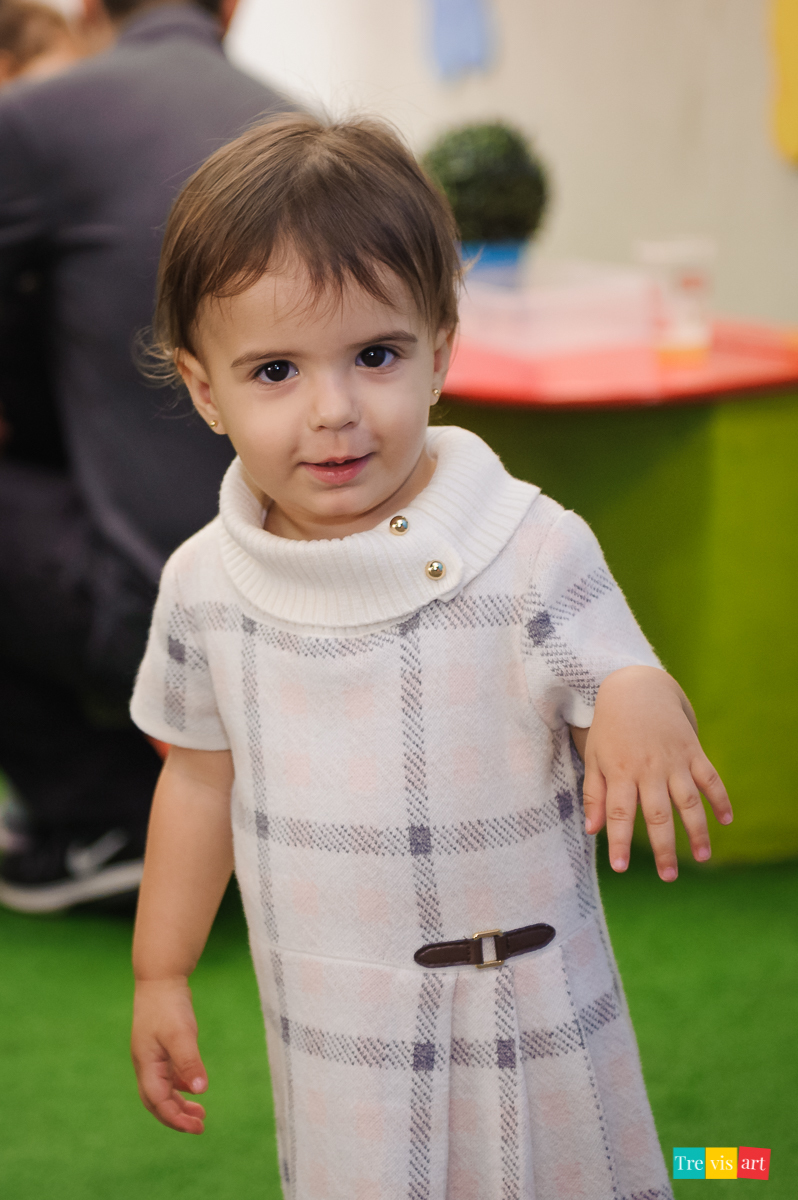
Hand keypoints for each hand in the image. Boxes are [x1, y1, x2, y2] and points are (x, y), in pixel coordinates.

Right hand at [131, 977, 207, 1133]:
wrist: (160, 978)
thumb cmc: (168, 1005)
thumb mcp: (180, 1034)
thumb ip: (189, 1062)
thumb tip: (200, 1091)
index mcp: (147, 1065)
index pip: (158, 1102)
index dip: (176, 1118)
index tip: (197, 1127)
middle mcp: (146, 1064)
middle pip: (157, 1101)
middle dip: (176, 1117)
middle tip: (200, 1126)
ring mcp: (152, 1055)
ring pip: (163, 1089)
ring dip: (179, 1103)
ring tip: (200, 1113)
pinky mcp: (160, 1046)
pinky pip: (168, 1075)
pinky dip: (179, 1085)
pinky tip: (193, 1088)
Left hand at [574, 666, 732, 880]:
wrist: (636, 687)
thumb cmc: (610, 728)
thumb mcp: (594, 757)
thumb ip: (593, 794)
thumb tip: (591, 830)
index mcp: (619, 771)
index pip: (619, 813)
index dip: (619, 841)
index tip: (620, 867)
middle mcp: (648, 768)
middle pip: (657, 814)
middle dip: (663, 848)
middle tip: (668, 877)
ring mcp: (673, 760)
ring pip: (688, 801)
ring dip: (697, 831)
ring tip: (702, 858)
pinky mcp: (693, 751)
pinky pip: (710, 777)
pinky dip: (720, 798)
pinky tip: (726, 821)